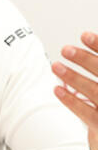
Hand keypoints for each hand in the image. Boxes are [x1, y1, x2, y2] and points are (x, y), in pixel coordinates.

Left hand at [52, 31, 97, 149]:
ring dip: (73, 77)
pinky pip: (87, 113)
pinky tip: (57, 89)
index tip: (84, 35)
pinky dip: (71, 100)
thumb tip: (87, 41)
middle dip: (86, 60)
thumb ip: (95, 65)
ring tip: (55, 66)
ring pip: (95, 92)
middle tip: (65, 49)